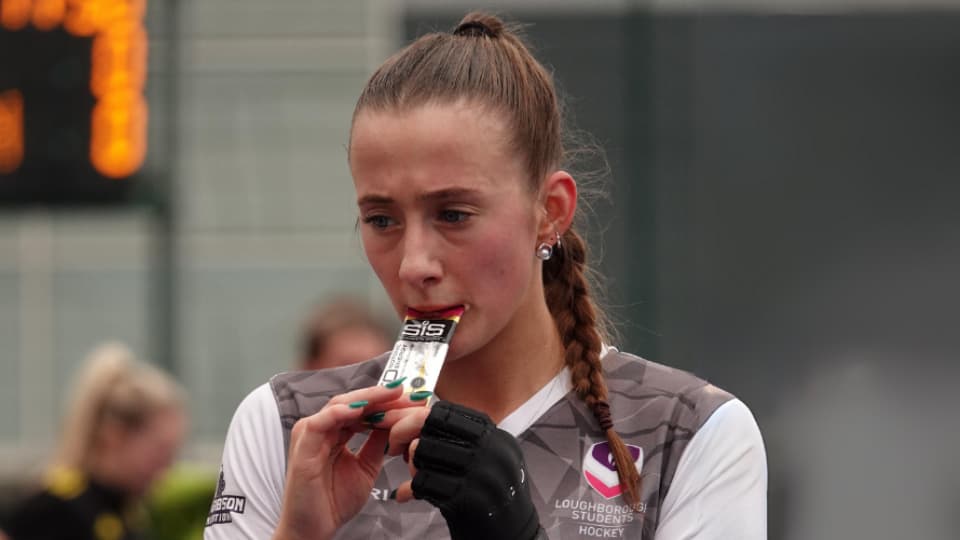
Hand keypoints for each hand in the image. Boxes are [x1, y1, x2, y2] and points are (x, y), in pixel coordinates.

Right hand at [273, 385, 424, 539]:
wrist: (314, 530)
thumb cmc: (333, 502)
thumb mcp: (366, 466)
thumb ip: (377, 443)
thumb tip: (395, 422)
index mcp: (335, 431)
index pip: (362, 407)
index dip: (387, 400)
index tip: (412, 397)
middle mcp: (322, 429)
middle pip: (353, 401)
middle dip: (382, 395)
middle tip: (408, 390)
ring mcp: (310, 435)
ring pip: (339, 405)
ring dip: (367, 398)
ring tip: (391, 393)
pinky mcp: (302, 447)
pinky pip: (320, 423)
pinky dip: (340, 413)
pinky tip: (361, 408)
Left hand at [398, 401, 543, 539]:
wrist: (512, 539)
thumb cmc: (491, 500)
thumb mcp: (486, 463)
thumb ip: (456, 443)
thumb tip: (411, 427)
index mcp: (496, 437)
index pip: (447, 411)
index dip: (417, 416)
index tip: (402, 428)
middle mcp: (492, 450)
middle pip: (432, 425)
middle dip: (404, 434)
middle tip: (395, 448)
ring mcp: (482, 474)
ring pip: (423, 451)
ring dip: (411, 464)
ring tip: (415, 476)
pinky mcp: (468, 499)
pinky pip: (423, 482)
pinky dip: (412, 488)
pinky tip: (413, 494)